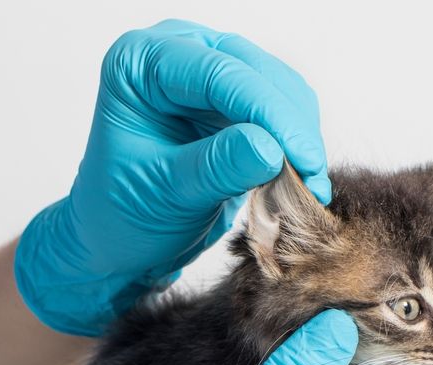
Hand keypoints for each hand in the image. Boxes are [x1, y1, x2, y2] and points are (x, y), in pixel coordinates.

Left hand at [15, 19, 329, 335]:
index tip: (302, 159)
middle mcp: (176, 54)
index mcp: (140, 64)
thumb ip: (215, 167)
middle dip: (290, 126)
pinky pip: (282, 109)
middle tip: (314, 179)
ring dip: (300, 135)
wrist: (119, 243)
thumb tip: (271, 147)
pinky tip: (299, 178)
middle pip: (256, 72)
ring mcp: (208, 72)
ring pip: (279, 87)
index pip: (219, 73)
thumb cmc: (123, 217)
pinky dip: (296, 143)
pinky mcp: (234, 100)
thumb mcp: (165, 195)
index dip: (269, 114)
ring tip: (308, 187)